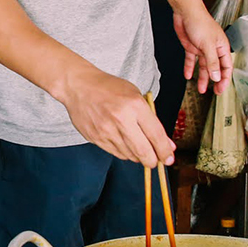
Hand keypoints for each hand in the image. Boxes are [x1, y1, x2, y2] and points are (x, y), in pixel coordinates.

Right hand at [57, 67, 173, 166]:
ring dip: (137, 156)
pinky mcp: (95, 138)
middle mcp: (121, 119)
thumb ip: (152, 121)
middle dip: (153, 160)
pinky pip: (116, 153)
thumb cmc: (109, 89)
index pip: (156, 135)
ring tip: (137, 146)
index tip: (168, 158)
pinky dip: (124, 152)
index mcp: (135, 105)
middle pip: (143, 151)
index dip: (165, 151)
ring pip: (130, 155)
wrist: (79, 86)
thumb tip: (167, 145)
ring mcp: (106, 130)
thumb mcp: (136, 97)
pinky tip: (124, 143)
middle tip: (155, 160)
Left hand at [174, 9, 232, 93]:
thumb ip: (212, 62)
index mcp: (222, 47)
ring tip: (201, 89)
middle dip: (215, 81)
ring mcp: (202, 48)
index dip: (224, 79)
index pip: (226, 67)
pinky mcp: (191, 47)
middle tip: (214, 92)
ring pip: (204, 66)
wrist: (185, 12)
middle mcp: (213, 49)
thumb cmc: (200, 23)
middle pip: (215, 68)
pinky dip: (190, 68)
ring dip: (202, 78)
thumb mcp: (208, 45)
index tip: (221, 89)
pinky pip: (191, 60)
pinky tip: (188, 75)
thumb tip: (216, 77)